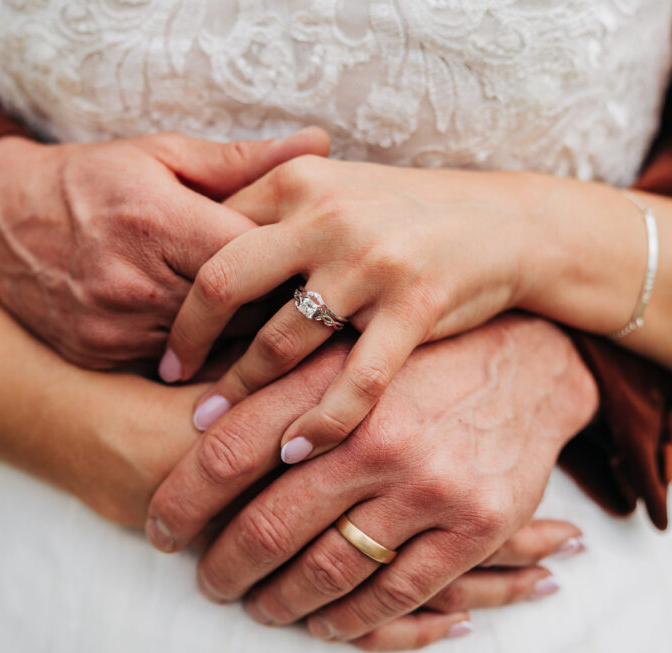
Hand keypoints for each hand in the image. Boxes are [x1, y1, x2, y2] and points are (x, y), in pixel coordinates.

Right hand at [0, 129, 329, 368]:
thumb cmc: (93, 178)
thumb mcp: (163, 154)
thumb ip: (244, 160)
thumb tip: (320, 143)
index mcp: (156, 222)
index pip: (252, 263)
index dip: (294, 268)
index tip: (322, 268)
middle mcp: (133, 282)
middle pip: (239, 314)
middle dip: (280, 309)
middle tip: (317, 303)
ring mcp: (114, 326)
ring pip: (212, 348)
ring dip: (246, 338)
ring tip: (281, 325)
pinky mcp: (101, 355)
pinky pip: (175, 366)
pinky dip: (204, 355)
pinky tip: (224, 341)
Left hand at [148, 314, 597, 648]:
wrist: (532, 359)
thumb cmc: (420, 354)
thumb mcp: (350, 347)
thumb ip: (281, 383)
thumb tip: (196, 420)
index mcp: (333, 385)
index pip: (229, 453)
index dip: (182, 500)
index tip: (160, 530)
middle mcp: (376, 436)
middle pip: (268, 526)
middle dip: (224, 566)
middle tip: (207, 582)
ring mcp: (429, 484)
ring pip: (327, 571)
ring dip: (280, 601)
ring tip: (258, 607)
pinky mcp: (475, 525)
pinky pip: (396, 594)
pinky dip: (351, 620)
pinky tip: (325, 623)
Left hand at [161, 155, 540, 459]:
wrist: (505, 222)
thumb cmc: (402, 215)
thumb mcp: (334, 191)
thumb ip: (273, 219)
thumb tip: (195, 260)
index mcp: (296, 182)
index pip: (210, 239)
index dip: (180, 297)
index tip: (166, 344)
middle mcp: (326, 215)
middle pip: (224, 284)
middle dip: (190, 343)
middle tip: (175, 386)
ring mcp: (371, 262)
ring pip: (282, 338)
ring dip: (244, 390)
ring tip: (214, 428)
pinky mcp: (415, 307)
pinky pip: (355, 379)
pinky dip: (320, 421)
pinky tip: (294, 450)